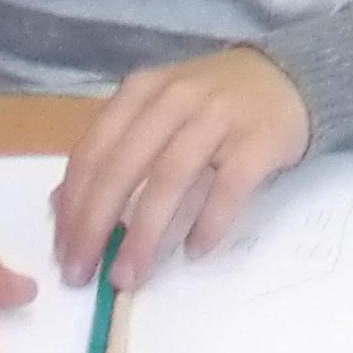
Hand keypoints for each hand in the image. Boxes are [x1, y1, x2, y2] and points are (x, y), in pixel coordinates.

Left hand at [50, 47, 315, 284]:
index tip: (64, 254)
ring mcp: (220, 115)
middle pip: (125, 166)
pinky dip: (208, 222)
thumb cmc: (211, 106)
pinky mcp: (261, 137)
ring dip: (145, 233)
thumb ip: (113, 152)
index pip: (93, 152)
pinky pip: (228, 186)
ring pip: (171, 178)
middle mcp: (176, 98)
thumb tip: (62, 207)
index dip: (73, 207)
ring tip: (131, 275)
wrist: (290, 77)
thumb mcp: (156, 115)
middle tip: (85, 275)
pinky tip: (195, 251)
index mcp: (142, 92)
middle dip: (98, 226)